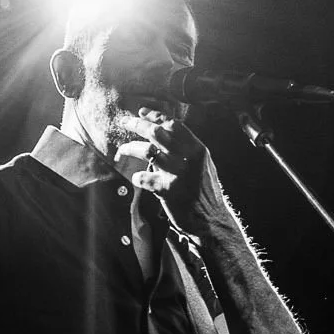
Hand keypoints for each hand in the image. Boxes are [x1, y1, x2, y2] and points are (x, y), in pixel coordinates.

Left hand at [114, 111, 221, 230]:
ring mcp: (177, 174)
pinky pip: (143, 178)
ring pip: (146, 151)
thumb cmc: (205, 193)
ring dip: (130, 148)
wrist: (211, 221)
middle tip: (124, 122)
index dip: (155, 116)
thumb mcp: (203, 165)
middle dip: (137, 124)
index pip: (173, 125)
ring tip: (122, 150)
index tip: (141, 112)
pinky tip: (136, 178)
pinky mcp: (167, 191)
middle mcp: (187, 158)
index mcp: (197, 149)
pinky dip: (136, 176)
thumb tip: (166, 132)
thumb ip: (187, 149)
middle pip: (157, 132)